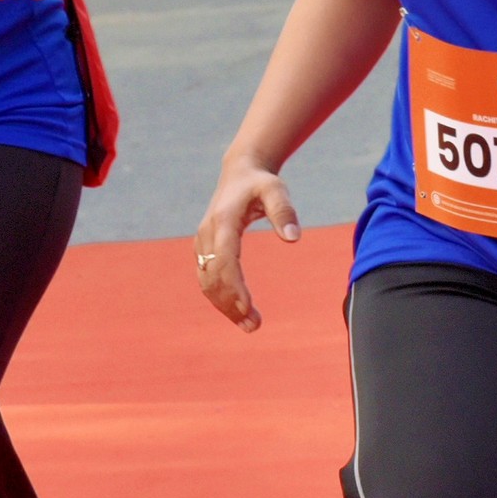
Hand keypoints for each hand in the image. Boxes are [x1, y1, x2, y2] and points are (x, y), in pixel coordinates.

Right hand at [192, 158, 297, 331]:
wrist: (239, 171)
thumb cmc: (261, 182)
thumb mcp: (276, 190)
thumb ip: (285, 212)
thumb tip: (293, 239)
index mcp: (223, 221)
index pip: (225, 259)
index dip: (234, 285)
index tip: (248, 307)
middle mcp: (207, 234)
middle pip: (213, 276)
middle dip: (230, 303)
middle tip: (254, 326)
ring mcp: (202, 242)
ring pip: (207, 281)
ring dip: (224, 306)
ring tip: (250, 325)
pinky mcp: (204, 249)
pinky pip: (207, 278)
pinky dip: (220, 298)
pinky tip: (238, 311)